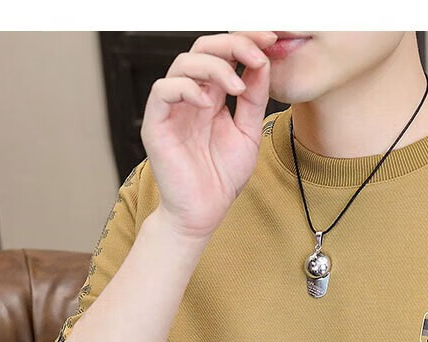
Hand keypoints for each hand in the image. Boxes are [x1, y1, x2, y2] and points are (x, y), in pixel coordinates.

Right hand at [140, 30, 278, 241]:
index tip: (271, 40)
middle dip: (233, 44)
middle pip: (203, 49)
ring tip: (238, 88)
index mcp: (211, 96)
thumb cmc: (222, 178)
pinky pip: (163, 90)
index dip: (245, 42)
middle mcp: (190, 97)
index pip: (224, 55)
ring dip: (215, 67)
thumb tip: (263, 63)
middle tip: (258, 52)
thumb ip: (254, 99)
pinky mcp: (155, 124)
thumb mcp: (248, 133)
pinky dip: (187, 88)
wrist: (204, 213)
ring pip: (183, 63)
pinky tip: (209, 104)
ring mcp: (172, 108)